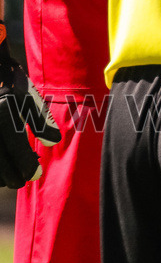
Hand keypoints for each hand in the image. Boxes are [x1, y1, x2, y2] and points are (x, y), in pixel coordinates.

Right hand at [0, 23, 60, 187]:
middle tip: (21, 182)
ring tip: (8, 179)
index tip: (34, 175)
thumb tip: (54, 142)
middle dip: (11, 175)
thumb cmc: (10, 80)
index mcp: (5, 116)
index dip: (26, 167)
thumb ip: (40, 120)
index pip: (17, 151)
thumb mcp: (28, 97)